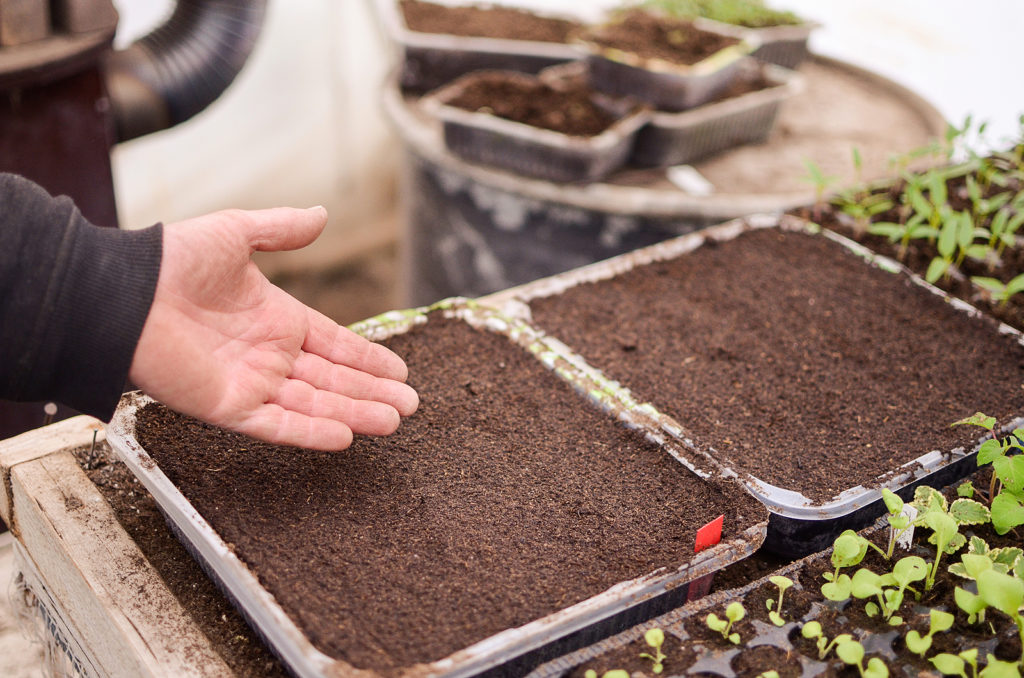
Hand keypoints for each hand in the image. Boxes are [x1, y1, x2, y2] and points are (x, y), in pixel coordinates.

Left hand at [129, 206, 417, 450]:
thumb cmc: (170, 259)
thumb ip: (281, 229)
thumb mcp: (236, 232)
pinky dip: (309, 431)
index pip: (334, 344)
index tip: (400, 370)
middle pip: (333, 379)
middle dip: (372, 392)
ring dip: (354, 413)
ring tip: (393, 421)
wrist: (121, 292)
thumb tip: (322, 215)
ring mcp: (249, 382)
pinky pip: (276, 424)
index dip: (368, 357)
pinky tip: (344, 436)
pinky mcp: (226, 406)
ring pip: (314, 404)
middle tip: (409, 405)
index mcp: (275, 318)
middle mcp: (267, 354)